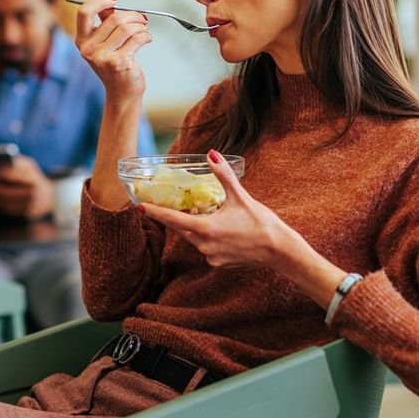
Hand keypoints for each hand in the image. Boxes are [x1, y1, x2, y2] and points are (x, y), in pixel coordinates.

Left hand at [0, 155, 54, 218]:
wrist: (51, 196)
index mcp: (33, 178)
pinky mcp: (27, 214)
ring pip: (6, 203)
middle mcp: (32, 193)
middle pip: (7, 192)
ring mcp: (30, 205)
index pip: (14, 175)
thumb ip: (16, 162)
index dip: (1, 174)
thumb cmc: (33, 177)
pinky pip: (9, 210)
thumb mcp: (29, 165)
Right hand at [74, 0, 151, 99]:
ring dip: (141, 25)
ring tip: (145, 29)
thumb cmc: (115, 62)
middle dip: (133, 15)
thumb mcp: (105, 38)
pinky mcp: (118, 62)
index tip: (114, 0)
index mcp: (81, 39)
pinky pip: (136, 38)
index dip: (100, 0)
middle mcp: (88, 48)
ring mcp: (101, 57)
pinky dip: (146, 36)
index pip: (84, 11)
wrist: (122, 91)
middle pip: (113, 18)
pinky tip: (147, 39)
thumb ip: (103, 15)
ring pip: (126, 27)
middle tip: (142, 18)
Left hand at [139, 150, 346, 305]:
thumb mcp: (240, 196)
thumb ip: (223, 175)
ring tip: (199, 213)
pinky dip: (206, 237)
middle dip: (174, 216)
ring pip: (192, 238)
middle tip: (165, 204)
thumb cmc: (261, 223)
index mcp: (205, 228)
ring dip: (192, 226)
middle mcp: (204, 244)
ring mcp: (210, 256)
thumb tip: (211, 154)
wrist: (279, 251)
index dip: (154, 212)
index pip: (172, 219)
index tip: (139, 206)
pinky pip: (204, 247)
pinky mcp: (217, 262)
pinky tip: (219, 229)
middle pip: (181, 228)